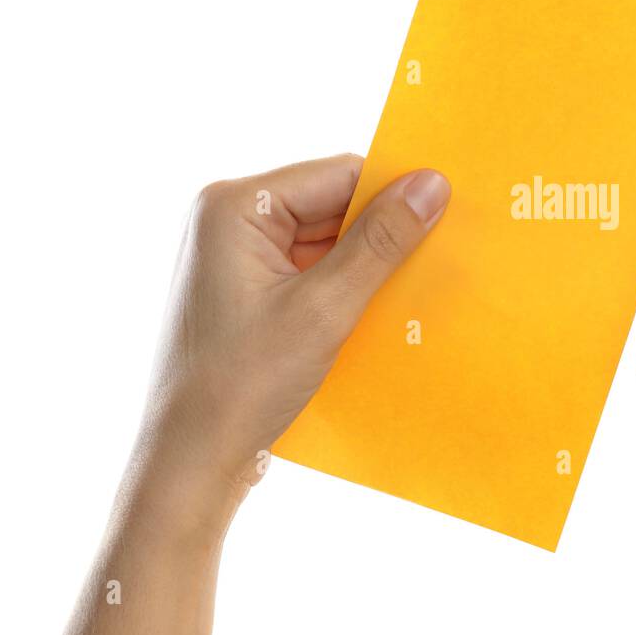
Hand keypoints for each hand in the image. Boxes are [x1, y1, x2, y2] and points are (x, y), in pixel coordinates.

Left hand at [141, 154, 450, 502]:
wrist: (190, 460)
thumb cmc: (241, 384)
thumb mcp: (324, 309)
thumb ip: (380, 242)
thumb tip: (432, 185)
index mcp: (234, 206)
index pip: (337, 174)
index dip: (392, 193)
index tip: (446, 214)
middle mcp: (228, 219)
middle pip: (331, 204)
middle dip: (380, 233)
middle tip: (433, 258)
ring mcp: (235, 256)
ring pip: (325, 239)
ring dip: (365, 264)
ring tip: (404, 293)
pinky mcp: (246, 290)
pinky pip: (310, 268)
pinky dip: (344, 287)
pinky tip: (373, 313)